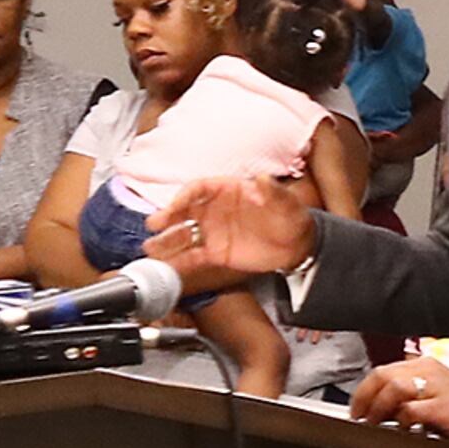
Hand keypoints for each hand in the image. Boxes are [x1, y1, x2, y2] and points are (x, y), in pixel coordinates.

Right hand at [145, 174, 319, 278]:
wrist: (297, 244)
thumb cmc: (289, 216)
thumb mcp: (285, 202)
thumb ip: (272, 192)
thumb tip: (263, 180)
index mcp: (225, 191)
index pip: (198, 189)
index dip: (185, 197)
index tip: (176, 206)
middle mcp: (213, 210)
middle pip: (184, 211)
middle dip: (168, 217)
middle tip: (154, 225)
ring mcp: (212, 232)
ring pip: (184, 236)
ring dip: (167, 242)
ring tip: (151, 249)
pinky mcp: (216, 254)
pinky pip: (193, 258)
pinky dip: (179, 264)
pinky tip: (166, 268)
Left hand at [350, 353, 448, 446]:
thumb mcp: (438, 391)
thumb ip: (412, 392)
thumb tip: (382, 406)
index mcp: (426, 365)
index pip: (382, 371)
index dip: (364, 391)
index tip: (357, 408)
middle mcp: (430, 372)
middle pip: (382, 376)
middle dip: (364, 398)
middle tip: (360, 417)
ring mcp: (438, 389)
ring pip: (394, 389)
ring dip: (378, 408)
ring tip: (375, 424)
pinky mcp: (445, 408)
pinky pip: (412, 410)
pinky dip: (401, 420)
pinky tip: (402, 429)